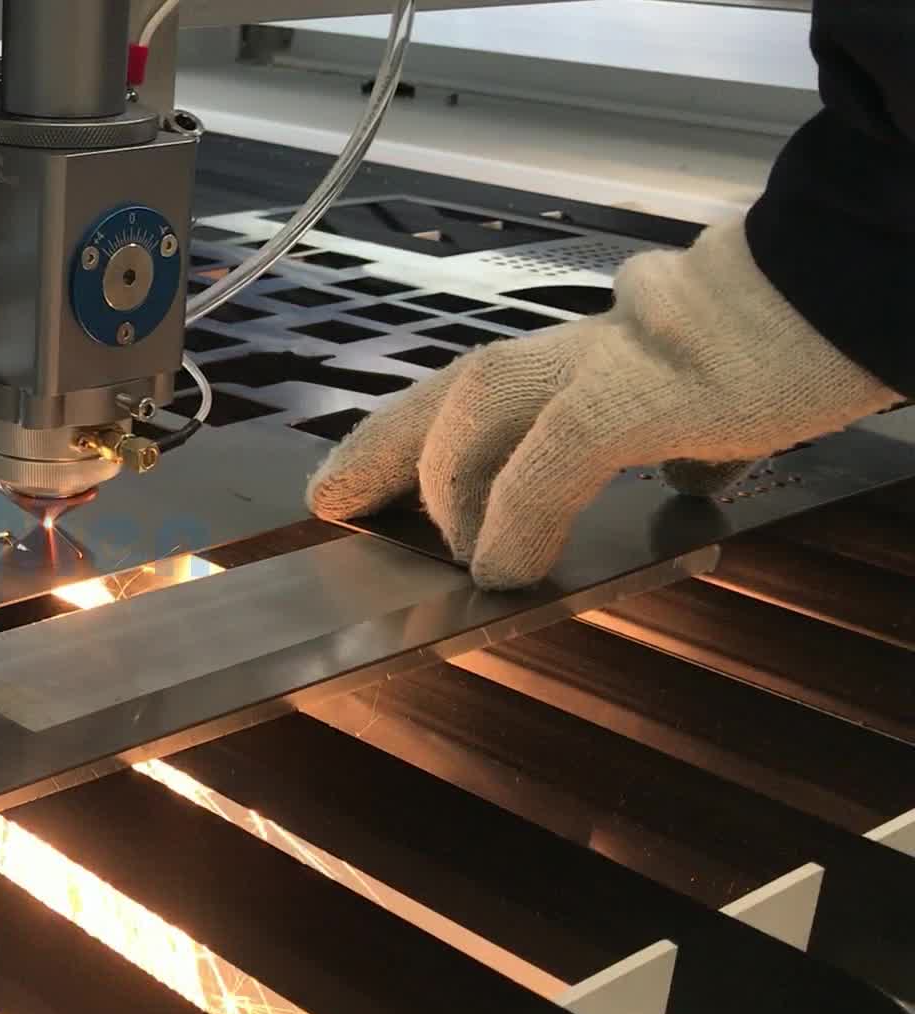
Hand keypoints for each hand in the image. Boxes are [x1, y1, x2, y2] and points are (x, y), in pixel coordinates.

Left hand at [306, 220, 901, 589]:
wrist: (855, 279)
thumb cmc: (801, 337)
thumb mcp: (729, 400)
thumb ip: (694, 435)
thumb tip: (697, 477)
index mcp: (600, 350)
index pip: (485, 384)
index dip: (414, 431)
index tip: (359, 476)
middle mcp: (588, 346)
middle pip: (457, 386)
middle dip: (383, 443)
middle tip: (330, 498)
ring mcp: (612, 360)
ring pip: (482, 403)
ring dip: (444, 481)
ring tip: (444, 550)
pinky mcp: (647, 387)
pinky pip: (555, 451)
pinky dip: (516, 509)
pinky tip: (502, 563)